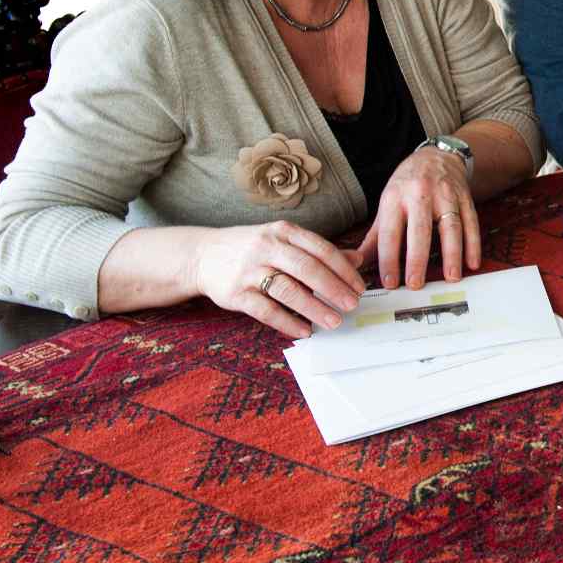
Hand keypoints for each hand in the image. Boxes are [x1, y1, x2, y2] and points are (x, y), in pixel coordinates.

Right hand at [191, 221, 365, 338]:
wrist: (203, 255)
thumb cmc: (252, 248)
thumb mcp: (284, 240)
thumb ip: (319, 250)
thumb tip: (357, 260)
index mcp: (284, 231)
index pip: (321, 249)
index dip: (343, 269)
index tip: (360, 286)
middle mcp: (266, 247)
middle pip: (307, 268)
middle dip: (334, 289)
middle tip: (352, 305)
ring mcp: (249, 270)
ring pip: (288, 290)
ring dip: (314, 308)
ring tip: (334, 321)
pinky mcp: (235, 294)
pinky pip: (265, 311)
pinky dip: (287, 323)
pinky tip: (304, 331)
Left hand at [357, 145, 480, 288]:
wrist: (436, 155)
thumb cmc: (407, 184)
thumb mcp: (387, 203)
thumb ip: (376, 236)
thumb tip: (359, 264)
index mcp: (395, 197)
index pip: (390, 233)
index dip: (388, 259)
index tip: (389, 282)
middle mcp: (420, 194)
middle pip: (420, 230)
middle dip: (417, 259)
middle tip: (416, 284)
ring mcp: (445, 194)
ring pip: (450, 226)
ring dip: (452, 254)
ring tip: (451, 277)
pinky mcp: (464, 197)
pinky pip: (471, 222)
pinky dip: (473, 243)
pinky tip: (472, 262)